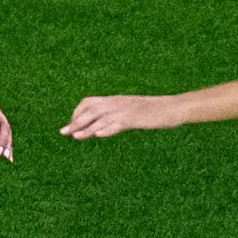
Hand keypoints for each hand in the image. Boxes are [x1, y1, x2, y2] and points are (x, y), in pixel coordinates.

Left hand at [63, 93, 191, 138]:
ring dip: (87, 128)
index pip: (90, 102)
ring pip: (102, 118)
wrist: (174, 108)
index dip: (77, 113)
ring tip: (75, 137)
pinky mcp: (136, 118)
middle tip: (63, 132)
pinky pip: (119, 123)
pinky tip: (99, 135)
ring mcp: (127, 110)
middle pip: (92, 110)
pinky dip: (108, 129)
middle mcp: (118, 103)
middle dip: (76, 121)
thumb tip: (103, 126)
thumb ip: (117, 117)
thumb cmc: (154, 112)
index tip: (70, 126)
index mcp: (116, 100)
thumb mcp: (132, 112)